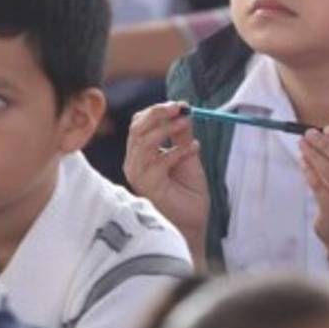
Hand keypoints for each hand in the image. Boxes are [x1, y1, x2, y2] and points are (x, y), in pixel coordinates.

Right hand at [124, 103, 208, 249]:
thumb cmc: (187, 193)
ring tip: (187, 124)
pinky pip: (160, 161)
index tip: (180, 104)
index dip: (157, 110)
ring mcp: (138, 174)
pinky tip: (194, 149)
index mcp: (140, 153)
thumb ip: (182, 135)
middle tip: (180, 107)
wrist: (192, 223)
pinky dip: (178, 151)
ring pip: (144, 141)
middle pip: (137, 128)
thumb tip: (184, 110)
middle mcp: (134, 162)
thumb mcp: (187, 156)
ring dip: (168, 129)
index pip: (139, 124)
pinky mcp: (148, 185)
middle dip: (158, 113)